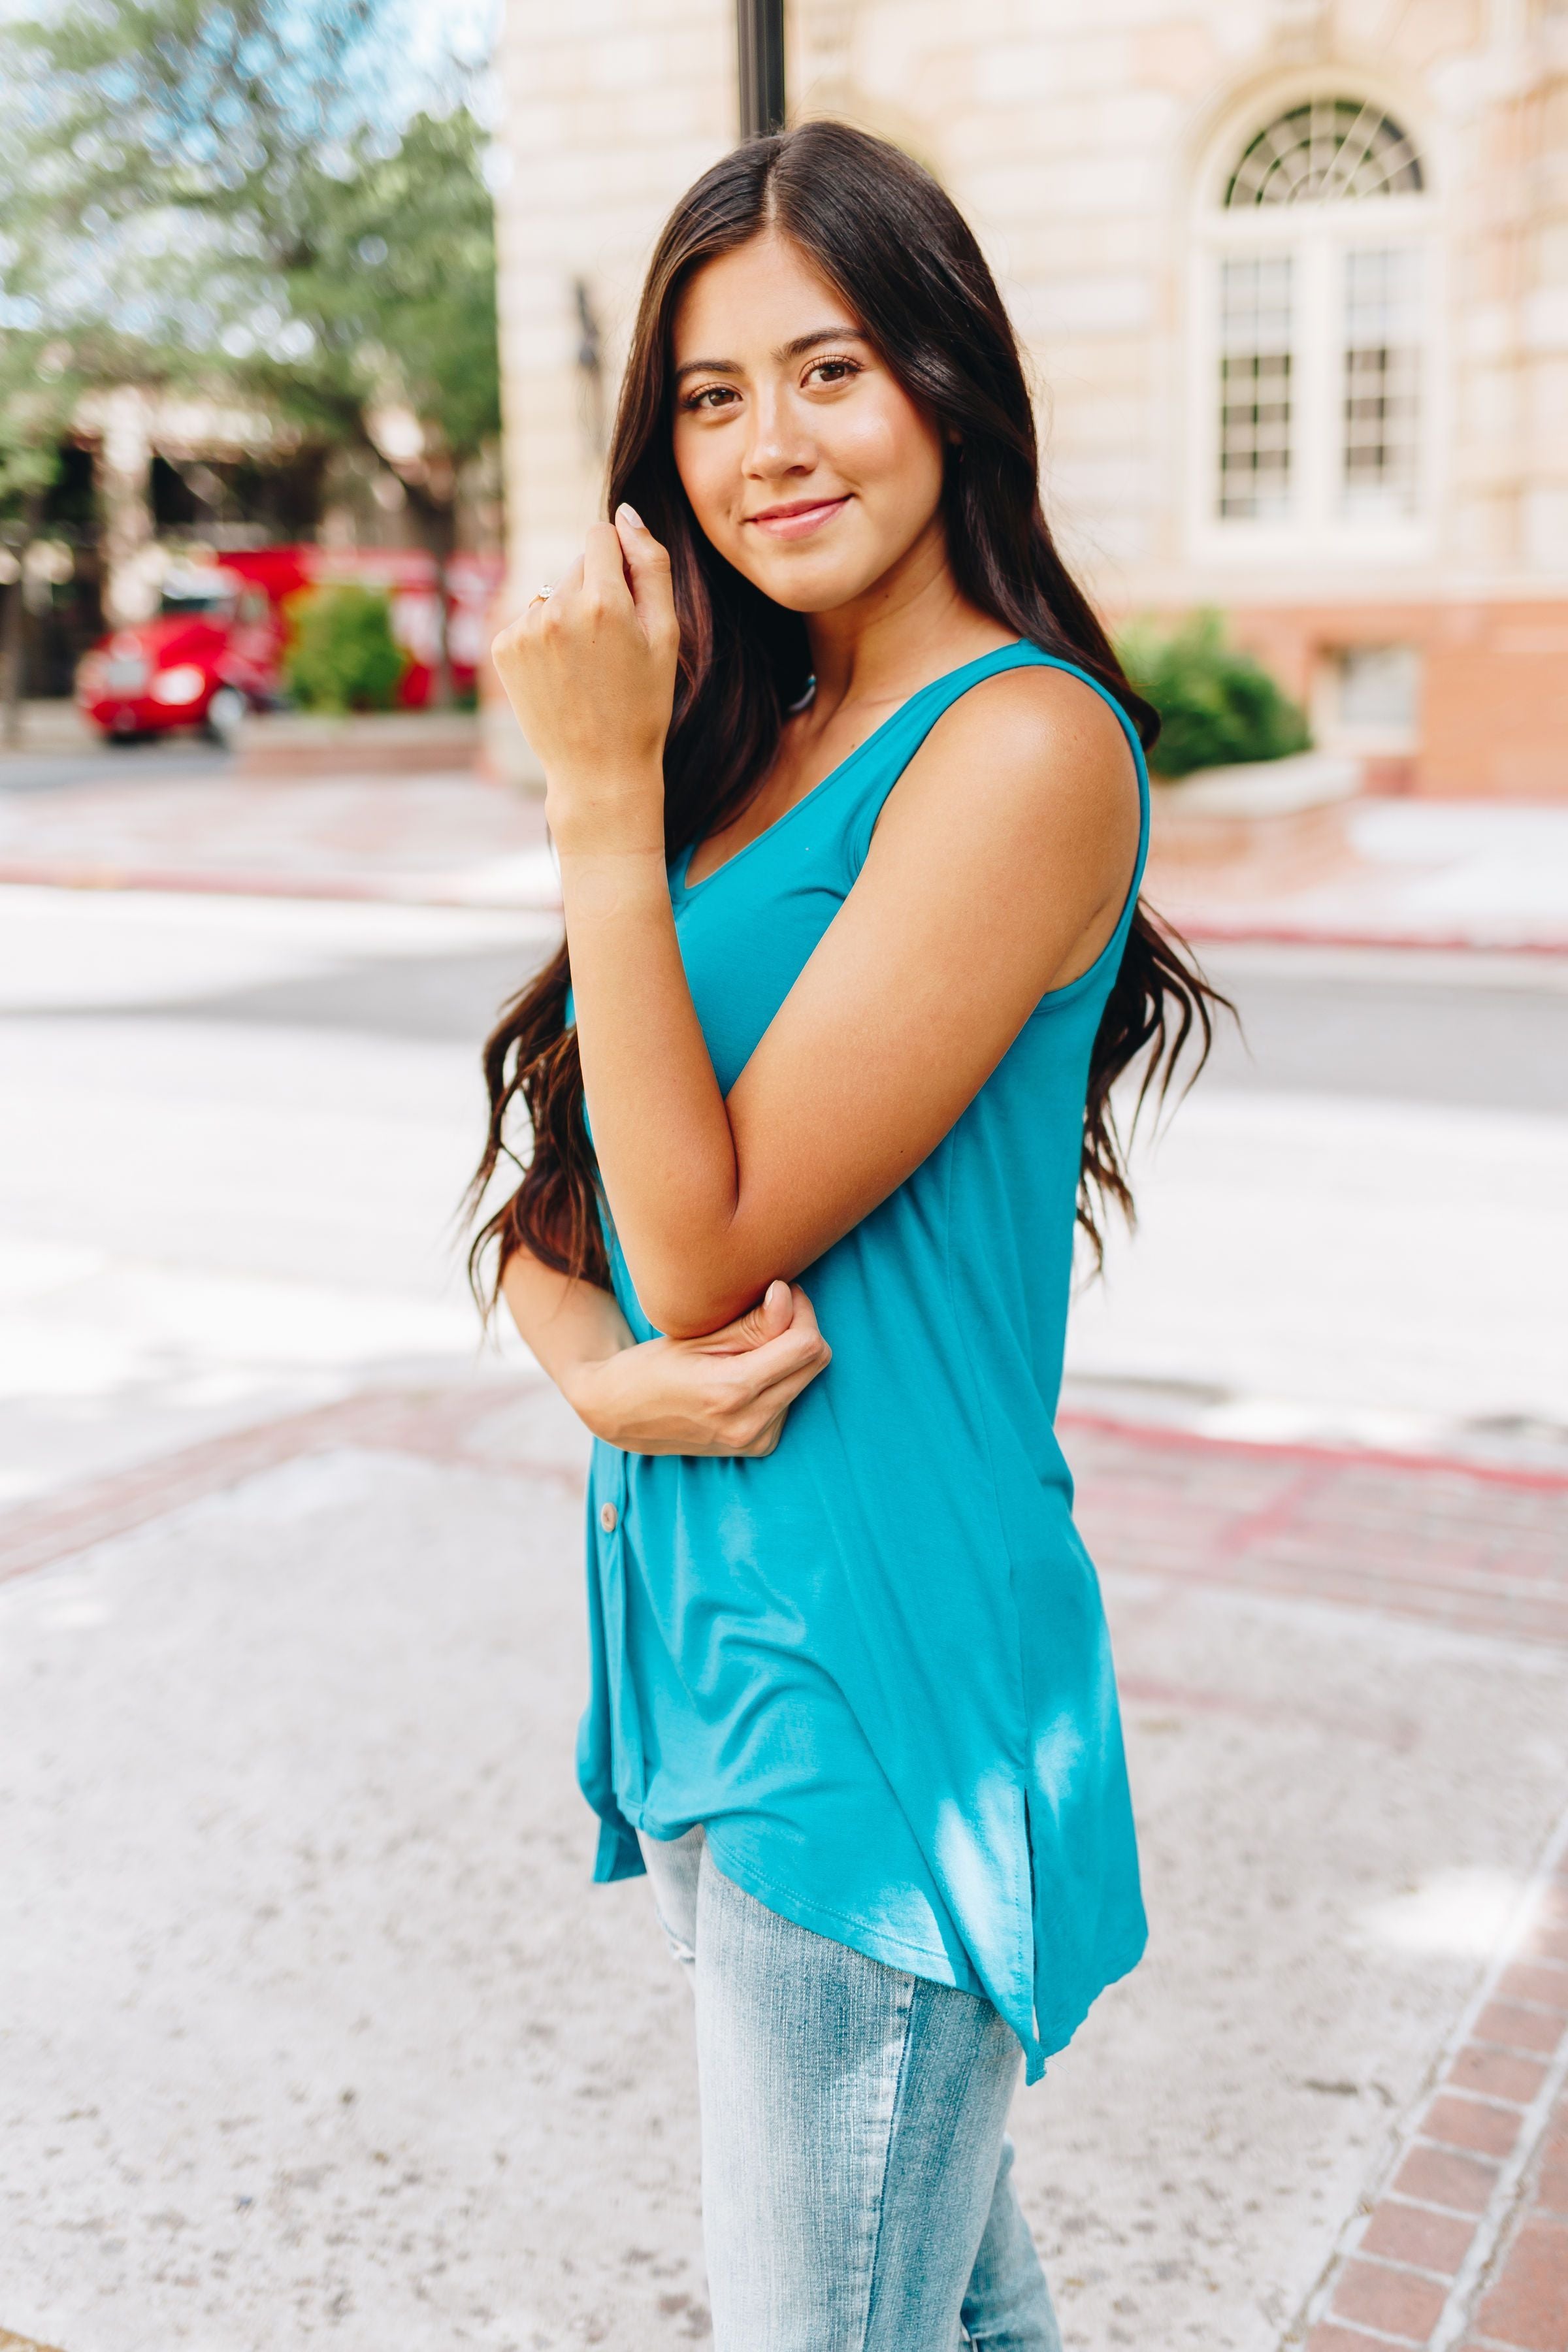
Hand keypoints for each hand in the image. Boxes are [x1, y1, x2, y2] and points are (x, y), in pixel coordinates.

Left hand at [489, 506, 679, 856]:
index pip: (601, 536)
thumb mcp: (665, 634)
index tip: (626, 602)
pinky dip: (543, 639)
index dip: (619, 565)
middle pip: (576, 566)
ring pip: (551, 593)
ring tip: (584, 667)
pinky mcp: (502, 648)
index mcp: (602, 600)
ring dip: (567, 616)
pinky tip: (560, 674)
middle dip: (595, 593)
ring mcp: (524, 629)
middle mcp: (556, 608)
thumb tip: (625, 513)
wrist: (599, 771)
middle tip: (610, 651)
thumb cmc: (643, 704)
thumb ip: (652, 565)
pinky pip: (528, 619)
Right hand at [567, 1280, 830, 1456]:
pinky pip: (790, 1400)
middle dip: (800, 1328)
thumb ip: (750, 1322)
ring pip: (806, 1380)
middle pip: (815, 1363)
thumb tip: (788, 1295)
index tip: (781, 1291)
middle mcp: (749, 1423)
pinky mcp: (758, 1446)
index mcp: (731, 1391)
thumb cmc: (651, 1366)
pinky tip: (744, 1373)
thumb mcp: (695, 1336)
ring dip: (788, 1355)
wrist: (618, 1415)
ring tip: (746, 1345)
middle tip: (769, 1308)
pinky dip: (777, 1379)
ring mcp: (755, 1440)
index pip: (805, 1346)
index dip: (802, 1310)